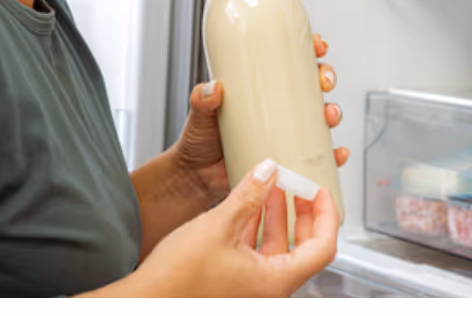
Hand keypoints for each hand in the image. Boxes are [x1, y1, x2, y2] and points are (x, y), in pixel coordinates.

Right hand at [91, 159, 338, 296]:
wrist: (144, 301)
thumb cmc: (177, 279)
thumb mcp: (218, 225)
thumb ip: (248, 195)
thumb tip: (269, 169)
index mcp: (275, 282)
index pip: (323, 247)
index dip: (327, 215)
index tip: (321, 191)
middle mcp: (268, 290)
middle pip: (304, 248)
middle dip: (303, 213)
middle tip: (300, 185)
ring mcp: (252, 289)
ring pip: (279, 249)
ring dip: (278, 217)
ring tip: (272, 186)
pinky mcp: (234, 284)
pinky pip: (258, 254)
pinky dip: (258, 228)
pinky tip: (247, 206)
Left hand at [173, 33, 348, 202]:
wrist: (197, 179)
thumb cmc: (199, 142)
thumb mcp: (199, 115)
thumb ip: (202, 100)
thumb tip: (213, 87)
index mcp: (259, 88)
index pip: (289, 61)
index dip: (308, 50)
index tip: (317, 46)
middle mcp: (277, 108)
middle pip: (312, 85)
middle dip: (325, 78)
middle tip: (323, 82)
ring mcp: (285, 133)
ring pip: (320, 117)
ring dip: (332, 113)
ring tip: (328, 116)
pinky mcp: (289, 159)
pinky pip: (318, 156)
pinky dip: (333, 154)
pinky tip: (337, 153)